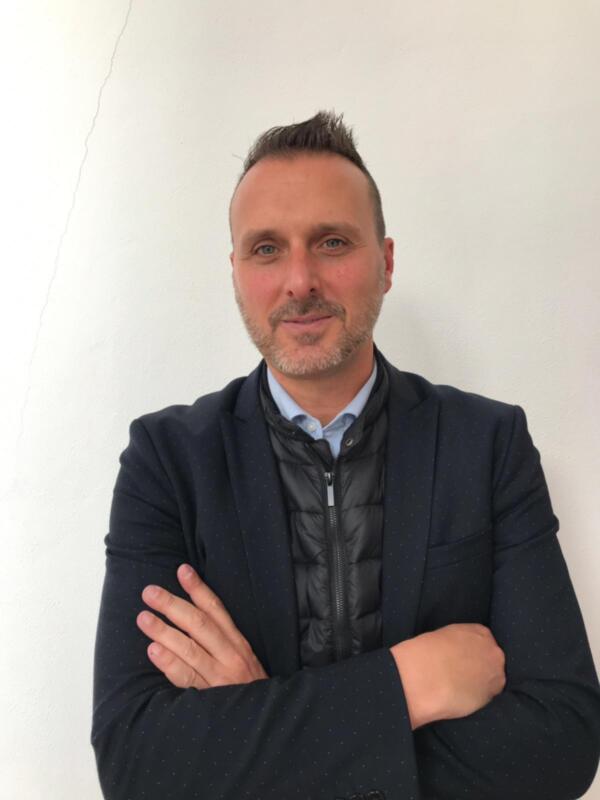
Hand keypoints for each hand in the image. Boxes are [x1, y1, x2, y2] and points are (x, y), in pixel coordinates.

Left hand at [137, 563, 268, 689]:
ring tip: (143, 618)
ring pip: (190, 649)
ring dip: (164, 631)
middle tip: (149, 592)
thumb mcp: (241, 659)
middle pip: (199, 625)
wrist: (264, 722)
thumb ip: (220, 639)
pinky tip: (153, 651)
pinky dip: (170, 664)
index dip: (198, 589)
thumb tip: (189, 613)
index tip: (182, 570)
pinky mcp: (211, 700)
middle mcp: (230, 656)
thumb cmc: (247, 689)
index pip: (216, 610)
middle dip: (173, 606)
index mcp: (237, 643)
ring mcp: (220, 678)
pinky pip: (187, 678)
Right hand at [391, 623, 505, 728]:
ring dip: (481, 683)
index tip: (464, 659)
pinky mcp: (492, 695)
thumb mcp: (446, 636)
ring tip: (461, 688)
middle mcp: (493, 651)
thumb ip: (460, 642)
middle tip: (463, 674)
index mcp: (481, 632)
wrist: (427, 675)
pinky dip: (477, 697)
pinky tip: (462, 697)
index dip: (473, 652)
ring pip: (492, 679)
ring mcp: (496, 673)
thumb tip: (459, 652)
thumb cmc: (429, 652)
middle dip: (481, 667)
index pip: (484, 640)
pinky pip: (487, 696)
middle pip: (492, 659)